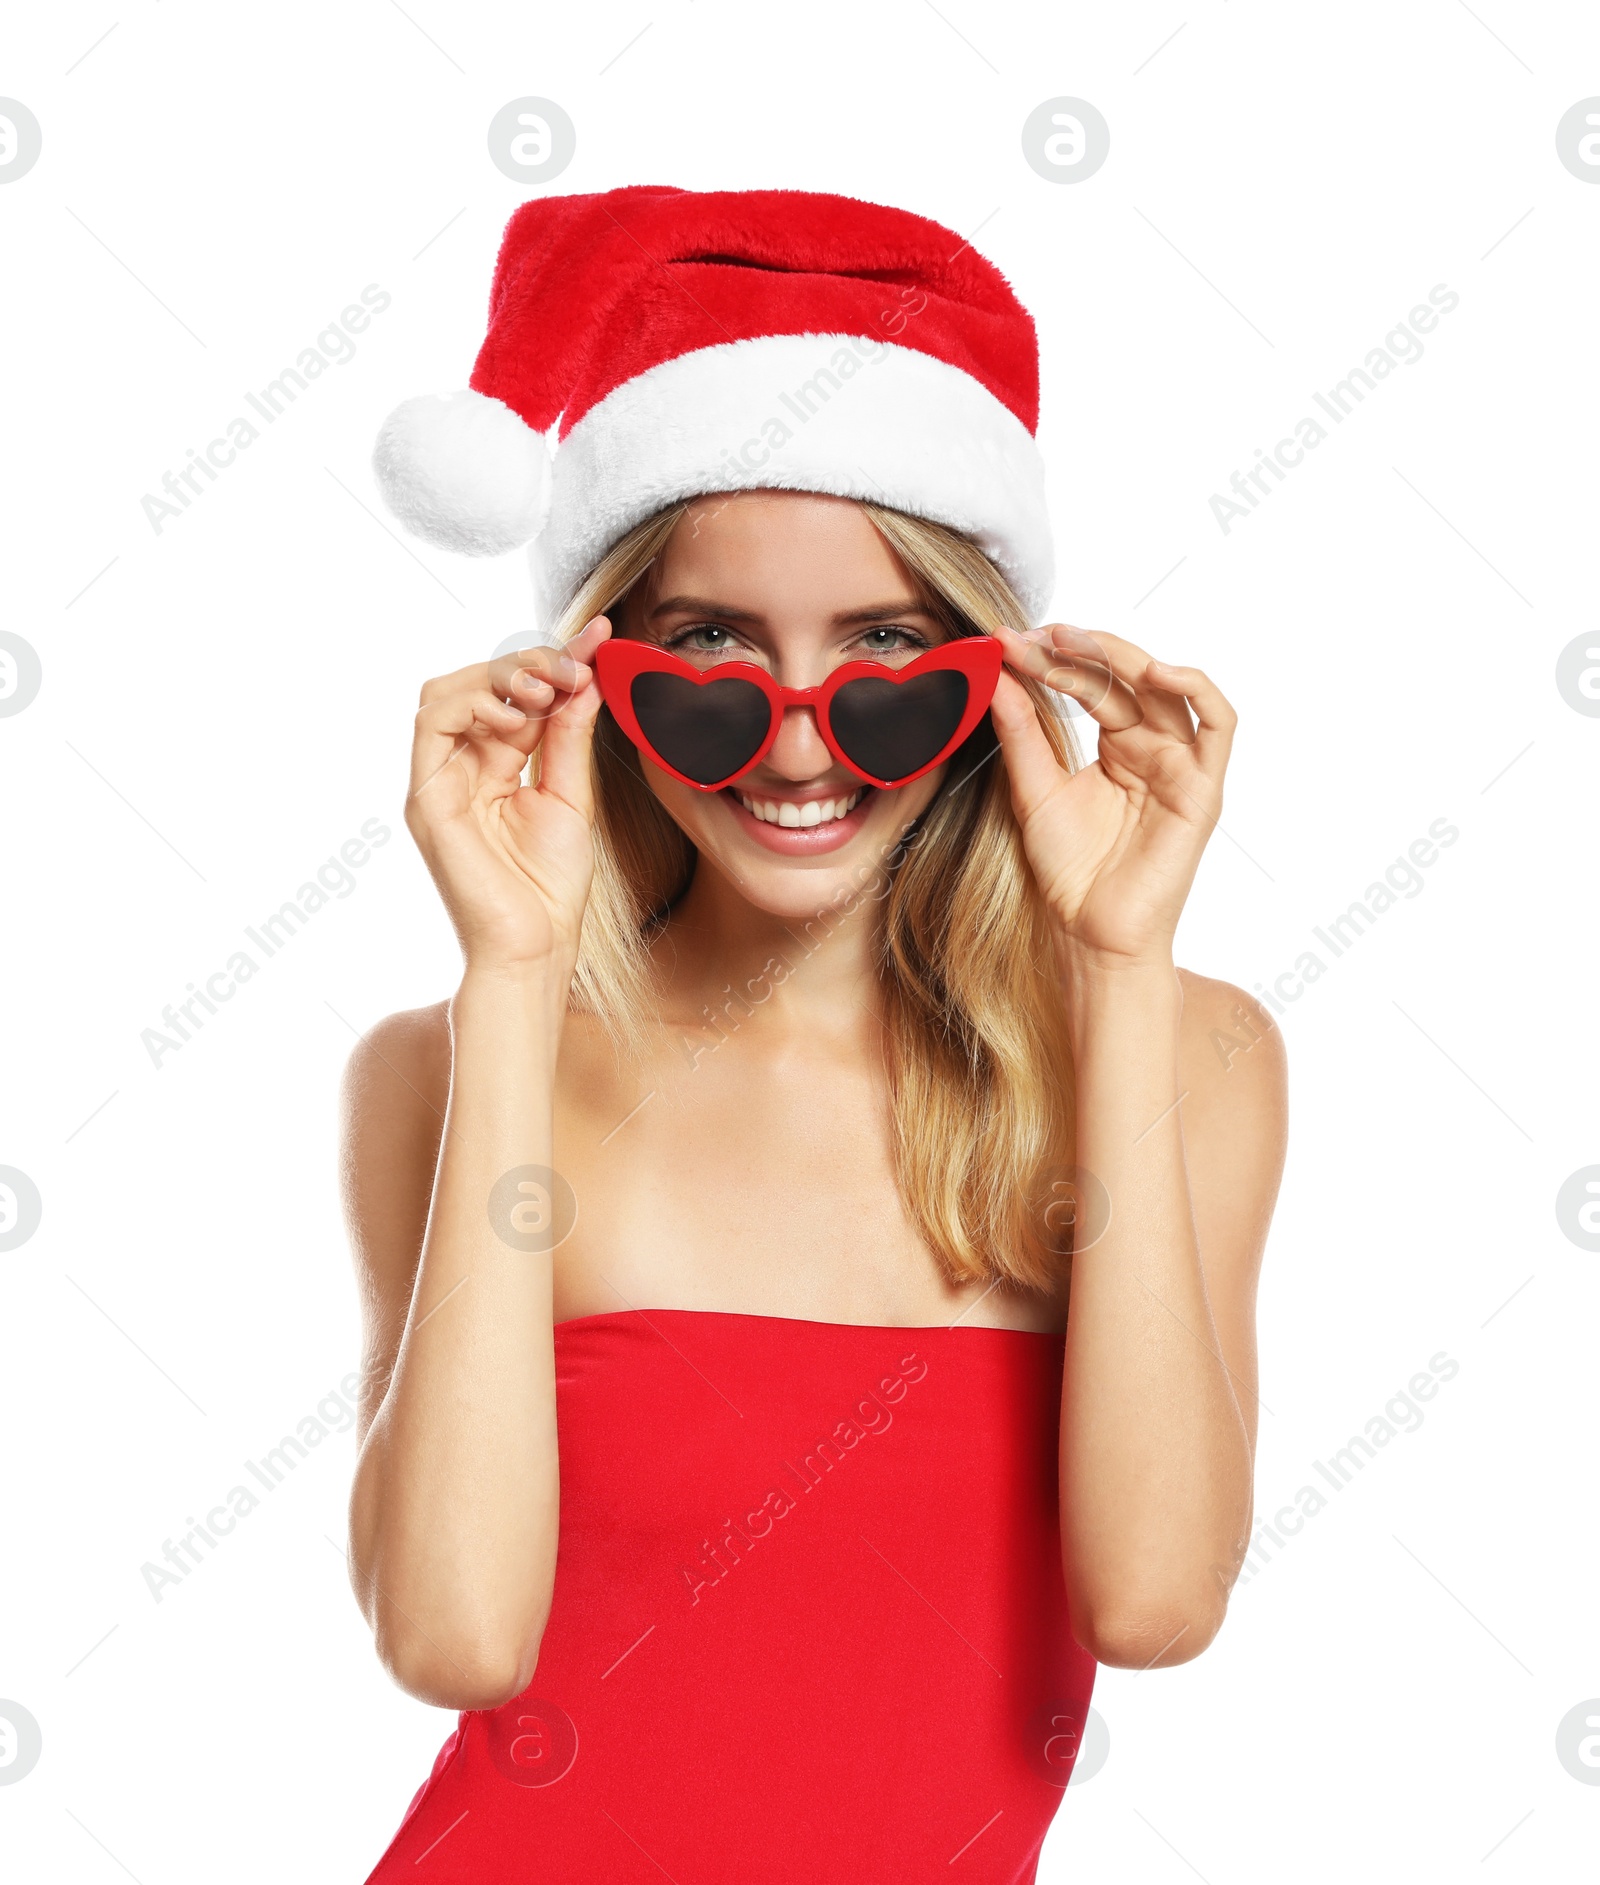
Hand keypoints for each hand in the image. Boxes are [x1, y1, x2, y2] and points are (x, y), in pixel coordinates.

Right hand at [405, 616, 611, 972]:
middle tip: (573, 667)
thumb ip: (569, 736)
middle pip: (478, 682)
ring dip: (499, 677)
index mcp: (496, 766)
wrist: (537, 948)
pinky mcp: (426, 799)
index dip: (554, 660)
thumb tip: (584, 675)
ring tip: (544, 693)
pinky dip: (473, 705)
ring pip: (446, 691)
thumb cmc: (551, 888)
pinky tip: (517, 720)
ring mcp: (439, 782)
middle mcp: (461, 768)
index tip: (599, 635)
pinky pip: (431, 724)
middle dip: (528, 662)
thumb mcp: (570, 795)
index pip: (516, 693)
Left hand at [986, 623, 1236, 967]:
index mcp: (1119, 746)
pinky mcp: (1202, 787)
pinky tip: (1155, 671)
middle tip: (1034, 637)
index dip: (1053, 660)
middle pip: (1127, 678)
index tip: (1008, 644)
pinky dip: (1196, 689)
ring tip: (1078, 644)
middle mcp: (1154, 747)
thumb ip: (1021, 732)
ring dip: (1126, 657)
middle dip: (1080, 651)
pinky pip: (1219, 724)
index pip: (1093, 684)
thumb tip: (999, 672)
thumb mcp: (1033, 790)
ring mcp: (1181, 764)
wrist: (1090, 933)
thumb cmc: (1070, 871)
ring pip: (1169, 688)